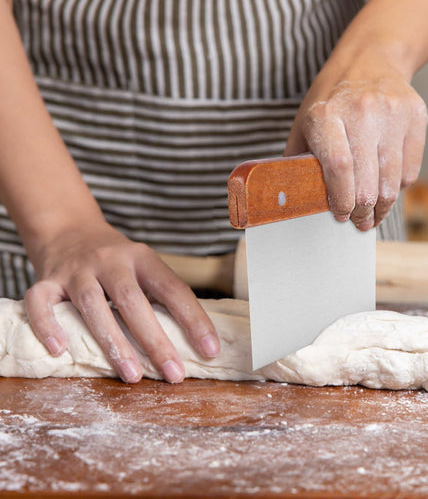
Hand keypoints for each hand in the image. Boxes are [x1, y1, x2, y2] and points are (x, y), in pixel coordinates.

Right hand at [23, 221, 219, 382]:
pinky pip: (41, 302)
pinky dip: (48, 326)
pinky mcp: (47, 279)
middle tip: (173, 373)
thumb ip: (159, 294)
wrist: (69, 229)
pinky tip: (60, 350)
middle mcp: (111, 260)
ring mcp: (77, 270)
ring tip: (132, 375)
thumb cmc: (116, 260)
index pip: (172, 288)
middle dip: (155, 340)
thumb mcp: (142, 265)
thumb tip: (192, 339)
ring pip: (92, 305)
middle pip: (133, 300)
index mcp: (142, 258)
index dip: (194, 319)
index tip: (210, 349)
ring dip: (113, 342)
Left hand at [286, 49, 427, 229]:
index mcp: (326, 116)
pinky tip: (386, 188)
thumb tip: (293, 201)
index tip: (340, 215)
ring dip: (382, 207)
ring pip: (392, 182)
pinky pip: (410, 171)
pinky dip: (398, 188)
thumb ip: (298, 161)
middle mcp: (362, 112)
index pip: (339, 168)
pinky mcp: (416, 116)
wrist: (370, 60)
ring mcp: (393, 113)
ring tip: (373, 215)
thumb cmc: (331, 100)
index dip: (340, 200)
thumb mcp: (305, 124)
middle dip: (362, 212)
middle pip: (367, 182)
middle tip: (358, 222)